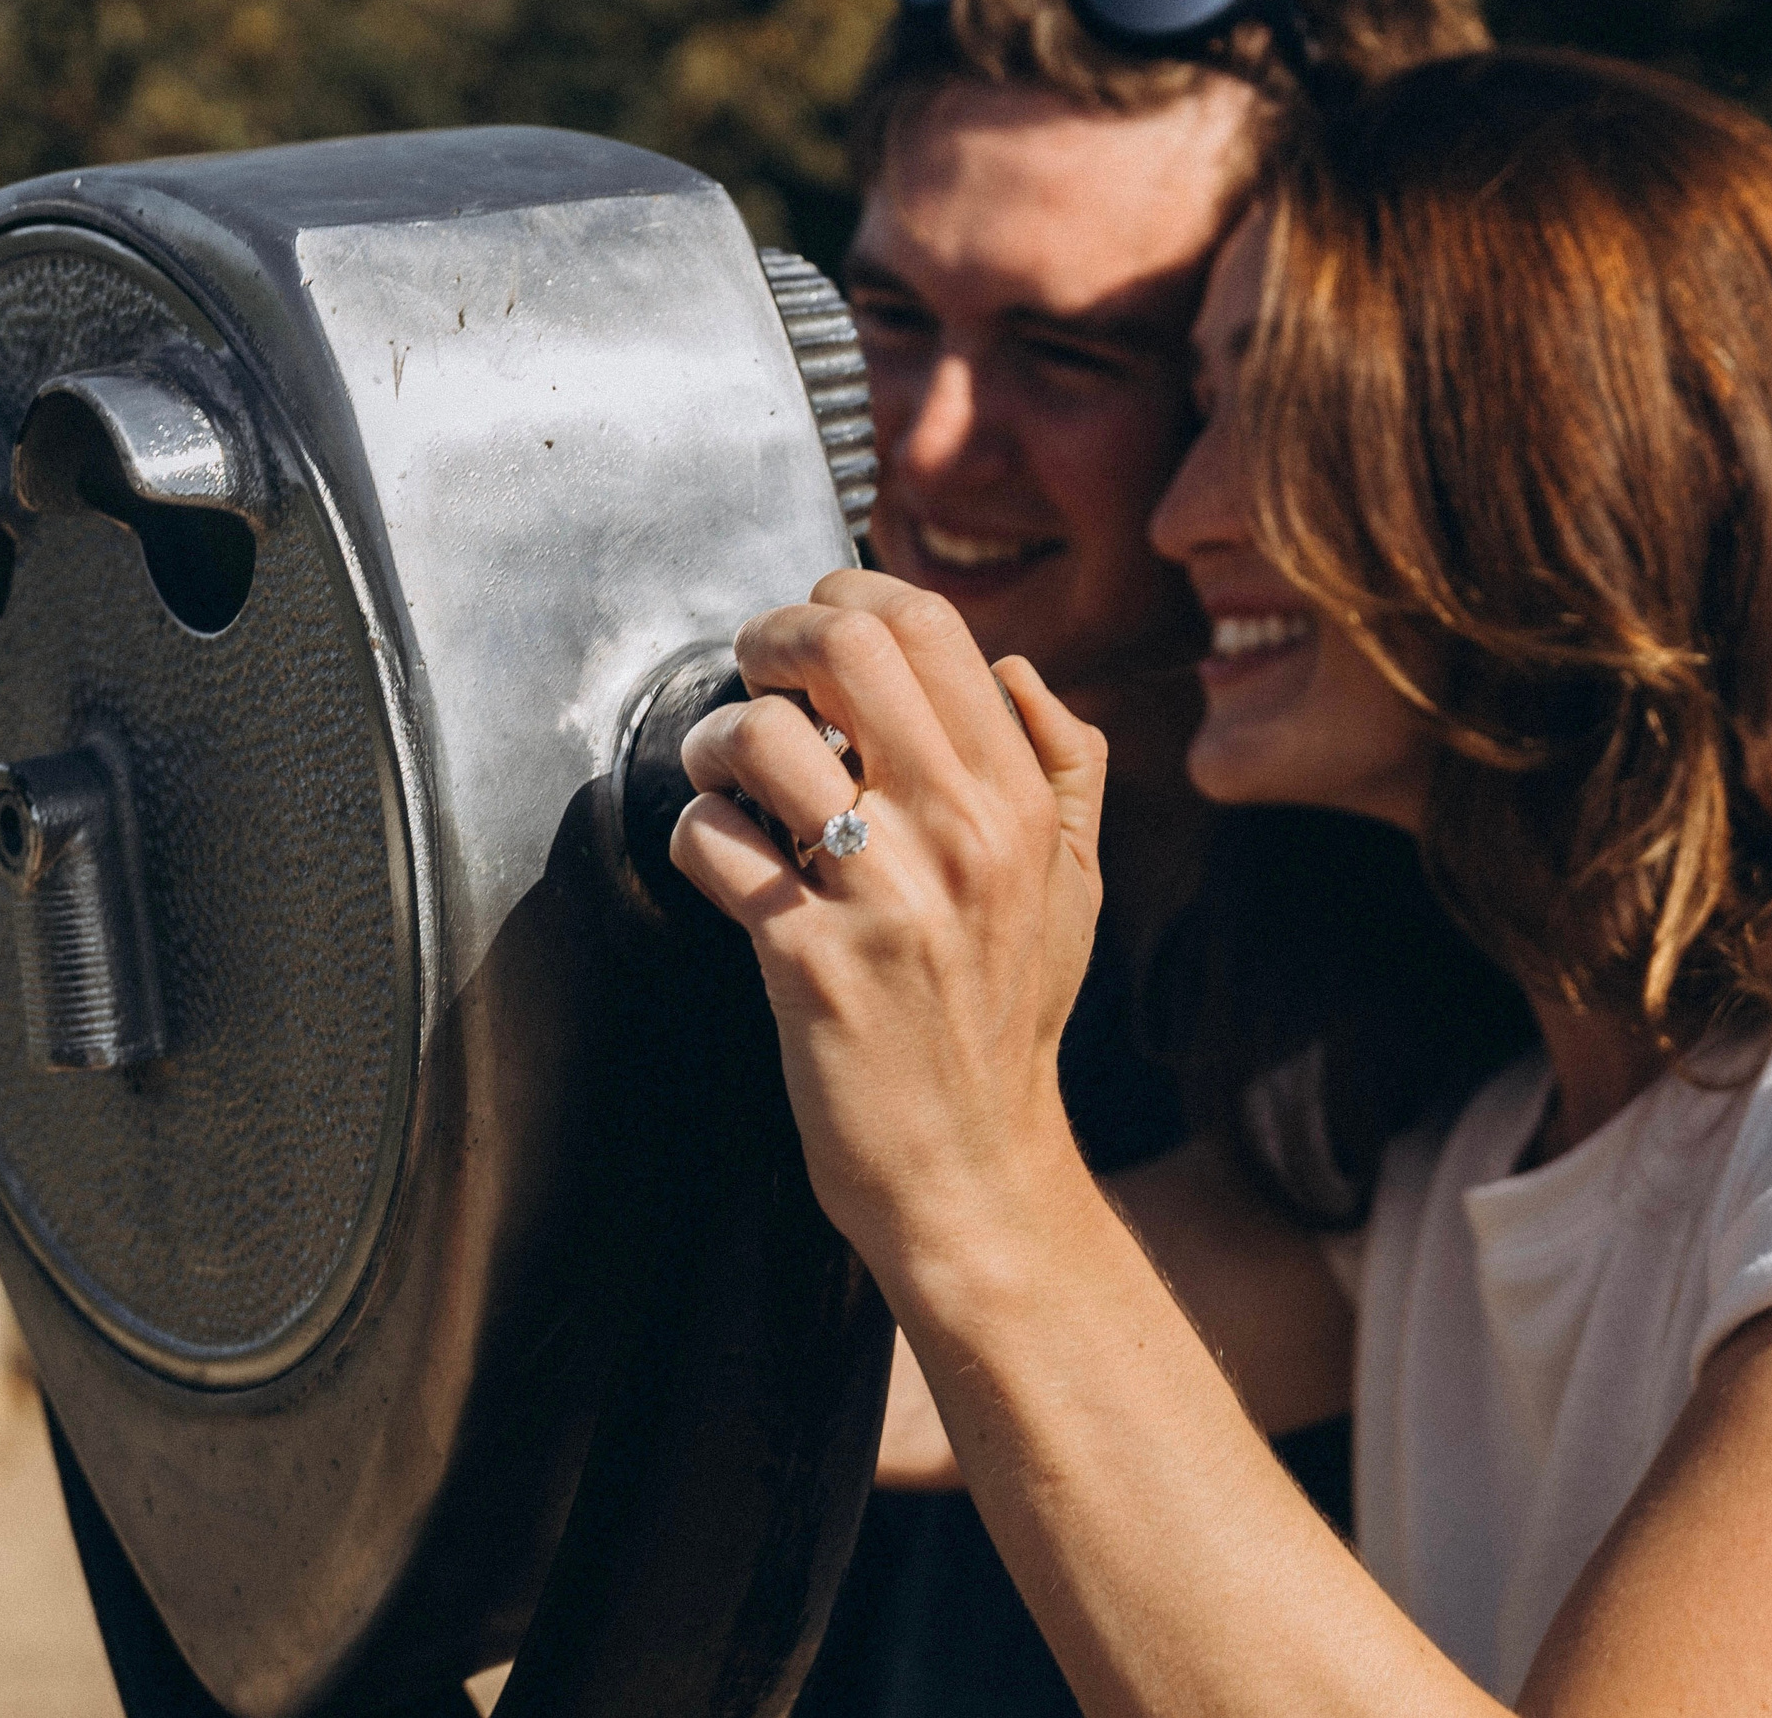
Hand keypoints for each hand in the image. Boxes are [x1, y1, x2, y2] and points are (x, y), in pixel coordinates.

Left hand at [669, 570, 1108, 1297]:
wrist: (973, 1173)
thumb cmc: (1010, 1024)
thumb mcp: (1075, 887)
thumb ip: (1067, 766)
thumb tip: (1014, 669)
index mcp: (1019, 801)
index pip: (931, 624)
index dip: (850, 597)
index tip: (815, 636)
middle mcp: (960, 833)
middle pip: (848, 644)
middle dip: (773, 635)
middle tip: (755, 673)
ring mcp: (882, 896)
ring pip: (762, 736)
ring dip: (716, 739)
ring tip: (725, 773)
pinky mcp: (806, 960)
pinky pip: (714, 842)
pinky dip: (696, 832)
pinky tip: (720, 856)